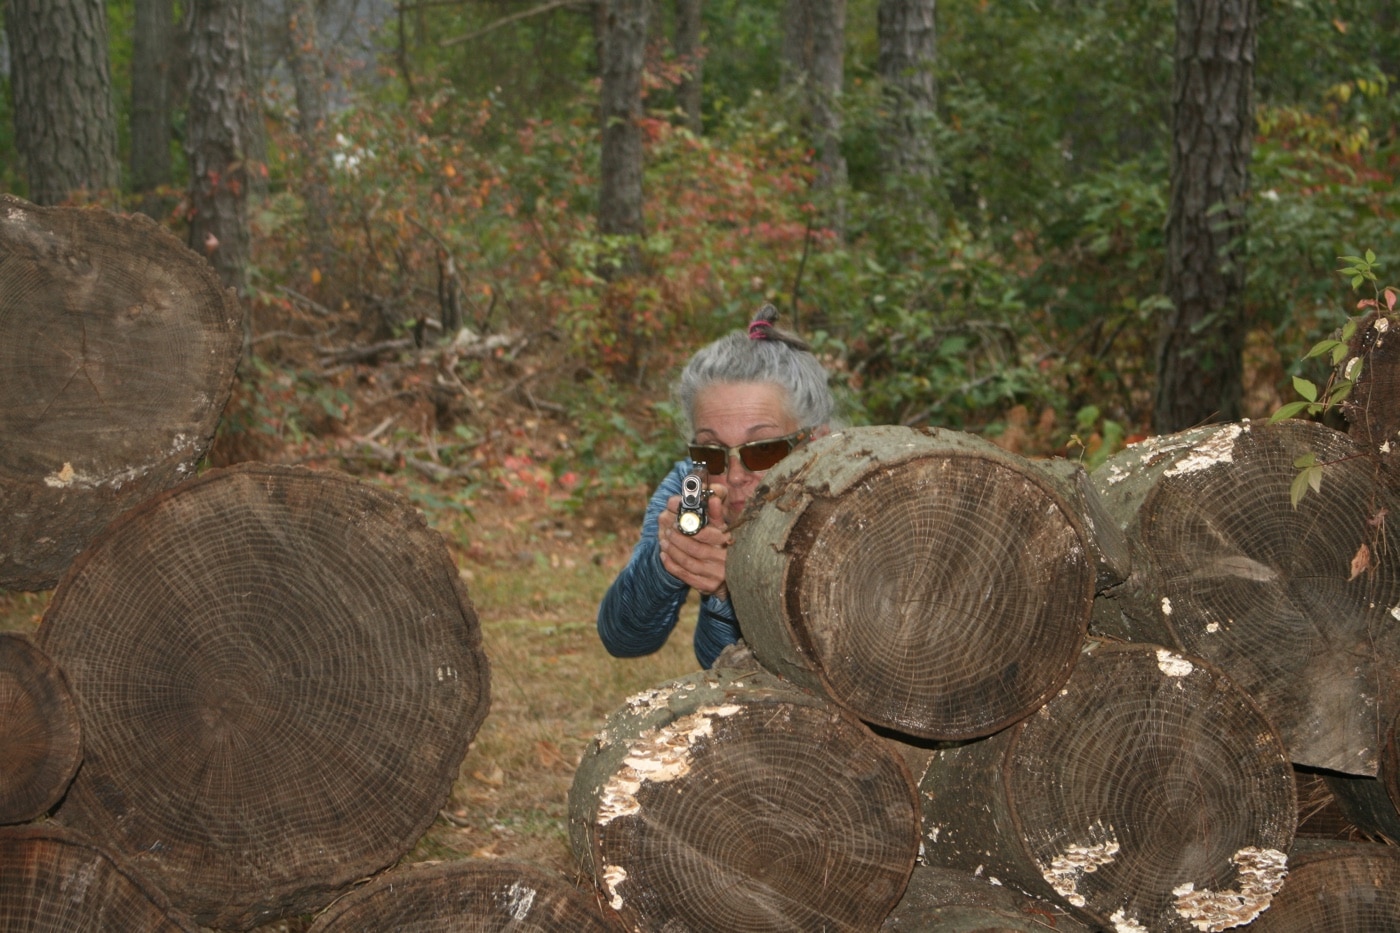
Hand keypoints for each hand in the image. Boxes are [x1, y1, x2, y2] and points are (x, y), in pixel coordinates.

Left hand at [659, 482, 731, 599]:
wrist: (733, 576)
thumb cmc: (725, 547)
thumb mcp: (724, 530)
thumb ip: (716, 515)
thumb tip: (713, 498)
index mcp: (731, 545)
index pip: (711, 536)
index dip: (692, 529)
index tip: (678, 521)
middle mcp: (726, 562)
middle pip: (696, 550)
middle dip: (679, 539)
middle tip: (668, 530)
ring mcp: (717, 576)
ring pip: (688, 563)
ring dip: (673, 551)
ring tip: (664, 541)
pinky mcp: (707, 587)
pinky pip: (685, 576)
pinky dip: (671, 565)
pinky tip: (664, 555)